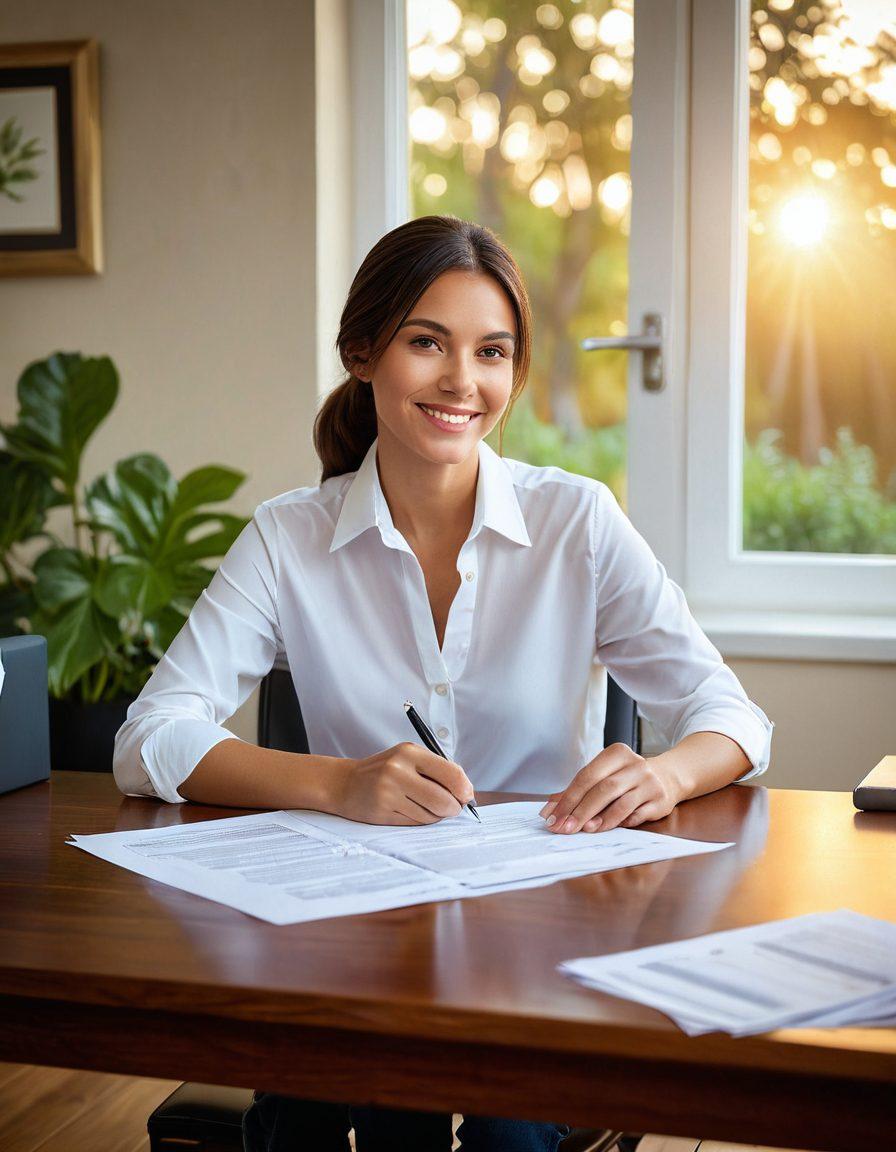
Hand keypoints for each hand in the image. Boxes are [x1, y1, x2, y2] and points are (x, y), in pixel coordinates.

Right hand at [333, 743, 474, 825]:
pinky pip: (415, 822)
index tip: (467, 796)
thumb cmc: (384, 771)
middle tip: (453, 808)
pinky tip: (413, 812)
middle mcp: (398, 770)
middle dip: (453, 808)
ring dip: (437, 816)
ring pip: (431, 814)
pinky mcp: (382, 811)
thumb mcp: (407, 759)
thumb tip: (466, 791)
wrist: (345, 783)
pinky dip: (421, 821)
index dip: (464, 788)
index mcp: (409, 752)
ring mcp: (388, 792)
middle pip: (443, 799)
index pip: (450, 772)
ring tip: (428, 808)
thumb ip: (436, 770)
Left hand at [538, 743, 679, 833]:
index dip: (568, 798)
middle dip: (580, 811)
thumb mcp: (604, 775)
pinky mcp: (660, 800)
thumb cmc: (627, 778)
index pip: (586, 776)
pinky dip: (621, 823)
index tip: (553, 817)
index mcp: (616, 753)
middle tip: (564, 828)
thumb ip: (577, 790)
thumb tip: (549, 809)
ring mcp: (649, 782)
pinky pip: (637, 814)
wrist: (667, 776)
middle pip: (602, 789)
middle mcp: (635, 765)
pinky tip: (608, 829)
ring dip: (601, 819)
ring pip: (621, 802)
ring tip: (585, 829)